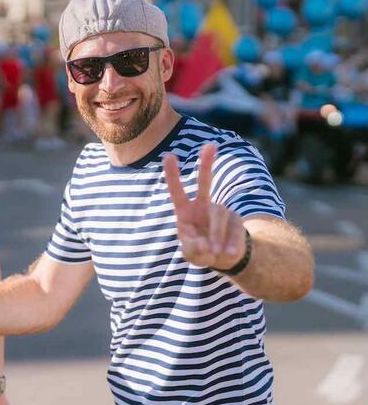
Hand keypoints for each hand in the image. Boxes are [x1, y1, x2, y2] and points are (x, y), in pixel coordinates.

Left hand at [163, 144, 246, 270]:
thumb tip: (205, 245)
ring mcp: (221, 210)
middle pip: (204, 183)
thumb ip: (193, 250)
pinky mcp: (236, 219)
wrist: (224, 258)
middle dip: (207, 164)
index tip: (169, 156)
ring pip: (218, 216)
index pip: (177, 191)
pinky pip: (234, 230)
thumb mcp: (192, 255)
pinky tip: (229, 254)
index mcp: (186, 211)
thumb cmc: (202, 252)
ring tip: (215, 253)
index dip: (172, 175)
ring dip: (216, 237)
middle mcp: (203, 206)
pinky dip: (231, 245)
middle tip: (210, 145)